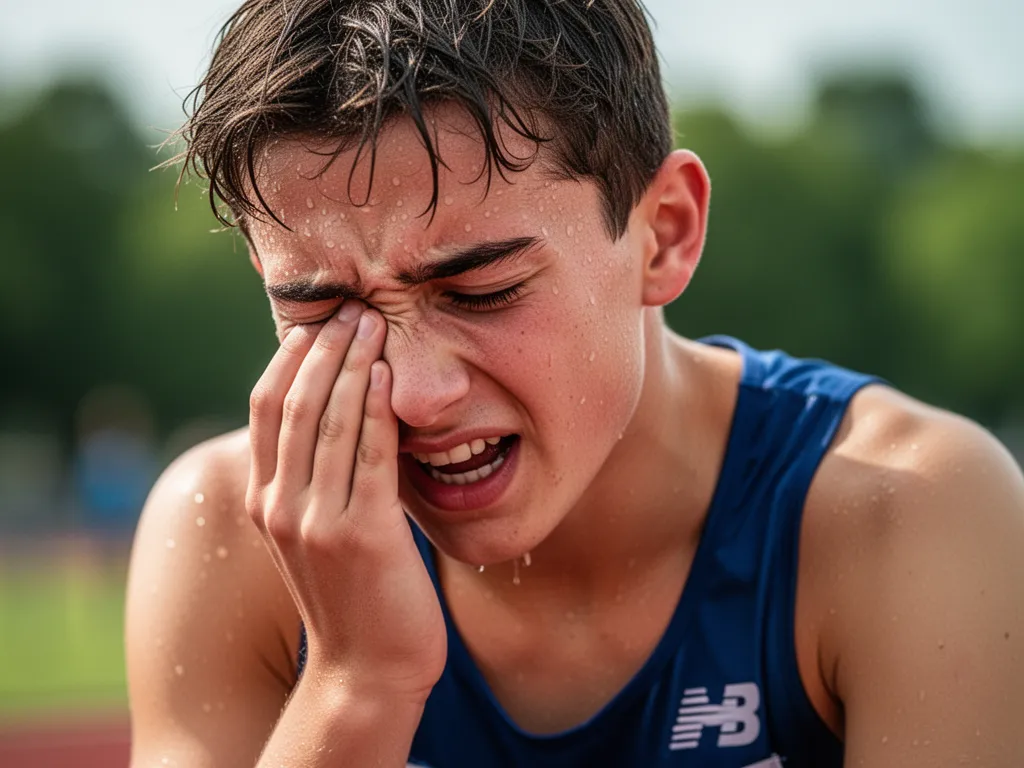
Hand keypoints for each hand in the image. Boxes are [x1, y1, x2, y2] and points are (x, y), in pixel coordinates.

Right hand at [246, 301, 445, 700]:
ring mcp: (317, 521)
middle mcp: (280, 506)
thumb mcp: (312, 535)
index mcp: (263, 502)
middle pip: (295, 403)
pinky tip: (391, 376)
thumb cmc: (352, 595)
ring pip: (332, 419)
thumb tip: (336, 418)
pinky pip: (371, 454)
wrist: (366, 669)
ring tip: (377, 325)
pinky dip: (379, 408)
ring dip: (355, 364)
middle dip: (324, 348)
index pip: (266, 409)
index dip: (289, 358)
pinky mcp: (364, 533)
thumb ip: (313, 481)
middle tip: (354, 308)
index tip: (318, 321)